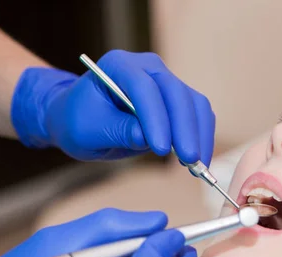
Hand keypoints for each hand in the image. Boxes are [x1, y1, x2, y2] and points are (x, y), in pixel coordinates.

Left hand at [11, 50, 215, 162]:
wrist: (82, 119)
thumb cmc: (79, 121)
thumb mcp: (88, 131)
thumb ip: (118, 131)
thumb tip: (148, 139)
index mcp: (118, 65)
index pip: (144, 88)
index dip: (156, 118)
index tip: (161, 149)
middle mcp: (147, 68)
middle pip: (176, 93)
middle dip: (185, 129)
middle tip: (190, 160)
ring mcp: (166, 82)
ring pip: (194, 103)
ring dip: (199, 134)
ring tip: (197, 165)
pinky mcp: (178, 99)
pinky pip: (198, 114)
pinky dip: (202, 136)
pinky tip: (200, 159)